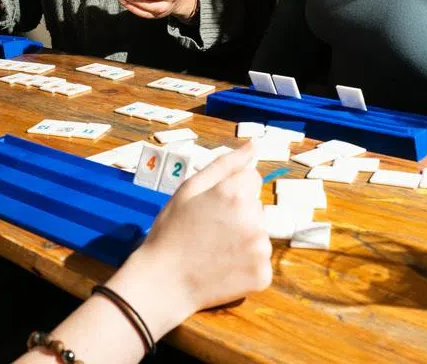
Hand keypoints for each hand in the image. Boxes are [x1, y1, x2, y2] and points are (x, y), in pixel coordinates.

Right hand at [106, 145, 270, 334]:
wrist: (163, 282)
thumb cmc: (171, 231)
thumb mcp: (189, 189)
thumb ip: (225, 164)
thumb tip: (254, 145)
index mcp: (236, 193)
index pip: (252, 178)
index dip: (231, 190)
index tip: (212, 206)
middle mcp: (255, 219)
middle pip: (256, 206)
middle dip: (239, 214)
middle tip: (209, 230)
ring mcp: (261, 249)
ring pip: (259, 234)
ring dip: (243, 239)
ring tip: (215, 250)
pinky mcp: (263, 275)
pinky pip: (260, 261)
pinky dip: (246, 265)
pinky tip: (223, 267)